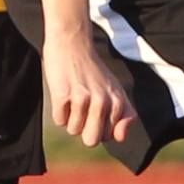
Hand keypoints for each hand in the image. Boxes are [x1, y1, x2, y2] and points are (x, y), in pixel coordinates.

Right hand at [44, 24, 139, 149]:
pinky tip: (64, 94)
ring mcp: (83, 98)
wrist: (72, 43)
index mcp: (118, 101)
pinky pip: (59, 121)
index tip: (95, 110)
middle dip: (84, 129)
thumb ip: (124, 115)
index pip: (108, 137)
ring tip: (73, 97)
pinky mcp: (63, 95)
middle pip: (91, 140)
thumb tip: (120, 137)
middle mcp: (103, 101)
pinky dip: (59, 112)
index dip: (98, 127)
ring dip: (70, 118)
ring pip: (73, 130)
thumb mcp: (115, 90)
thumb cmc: (92, 71)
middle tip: (82, 108)